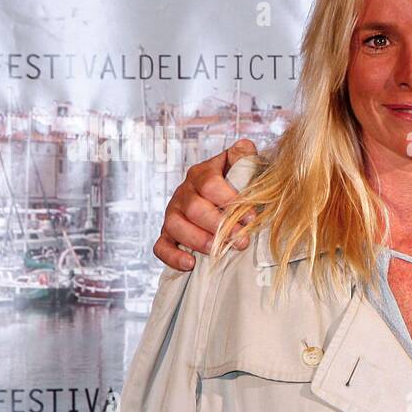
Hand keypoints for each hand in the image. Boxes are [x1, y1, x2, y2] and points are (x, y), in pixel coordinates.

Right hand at [152, 139, 253, 270]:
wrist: (224, 202)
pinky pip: (161, 246)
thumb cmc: (237, 187)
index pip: (210, 184)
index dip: (230, 201)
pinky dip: (172, 256)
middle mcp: (184, 192)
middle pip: (194, 208)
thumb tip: (245, 147)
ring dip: (199, 241)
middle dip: (219, 226)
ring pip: (176, 226)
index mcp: (201, 174)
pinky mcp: (168, 234)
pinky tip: (190, 264)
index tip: (250, 217)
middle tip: (241, 241)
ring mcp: (173, 213)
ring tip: (219, 252)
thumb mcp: (243, 169)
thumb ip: (244, 158)